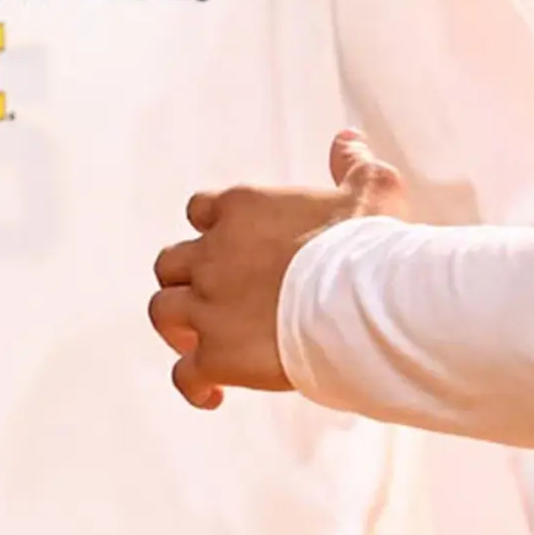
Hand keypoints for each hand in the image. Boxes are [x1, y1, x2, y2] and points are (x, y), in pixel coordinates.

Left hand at [148, 130, 407, 407]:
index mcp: (241, 209)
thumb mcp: (370, 191)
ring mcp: (208, 307)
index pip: (201, 210)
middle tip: (208, 301)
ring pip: (163, 312)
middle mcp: (212, 255)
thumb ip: (352, 164)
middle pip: (170, 263)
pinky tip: (213, 395)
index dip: (210, 229)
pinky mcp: (216, 355)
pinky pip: (184, 374)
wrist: (363, 302)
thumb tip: (347, 140)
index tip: (228, 246)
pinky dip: (192, 384)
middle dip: (183, 281)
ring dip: (177, 328)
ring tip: (199, 345)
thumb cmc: (367, 245)